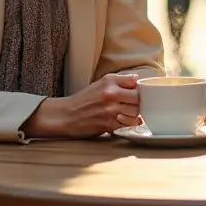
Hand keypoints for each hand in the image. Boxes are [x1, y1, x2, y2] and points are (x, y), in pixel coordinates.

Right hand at [24, 73, 140, 137]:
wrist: (66, 115)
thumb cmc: (83, 100)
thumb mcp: (100, 83)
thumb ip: (120, 81)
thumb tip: (138, 80)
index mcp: (110, 81)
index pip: (136, 82)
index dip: (140, 89)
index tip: (139, 93)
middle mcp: (112, 93)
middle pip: (139, 99)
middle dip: (139, 103)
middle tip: (135, 106)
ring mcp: (111, 110)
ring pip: (136, 113)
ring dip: (136, 115)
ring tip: (130, 115)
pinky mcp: (109, 124)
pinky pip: (128, 125)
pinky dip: (129, 125)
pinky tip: (124, 122)